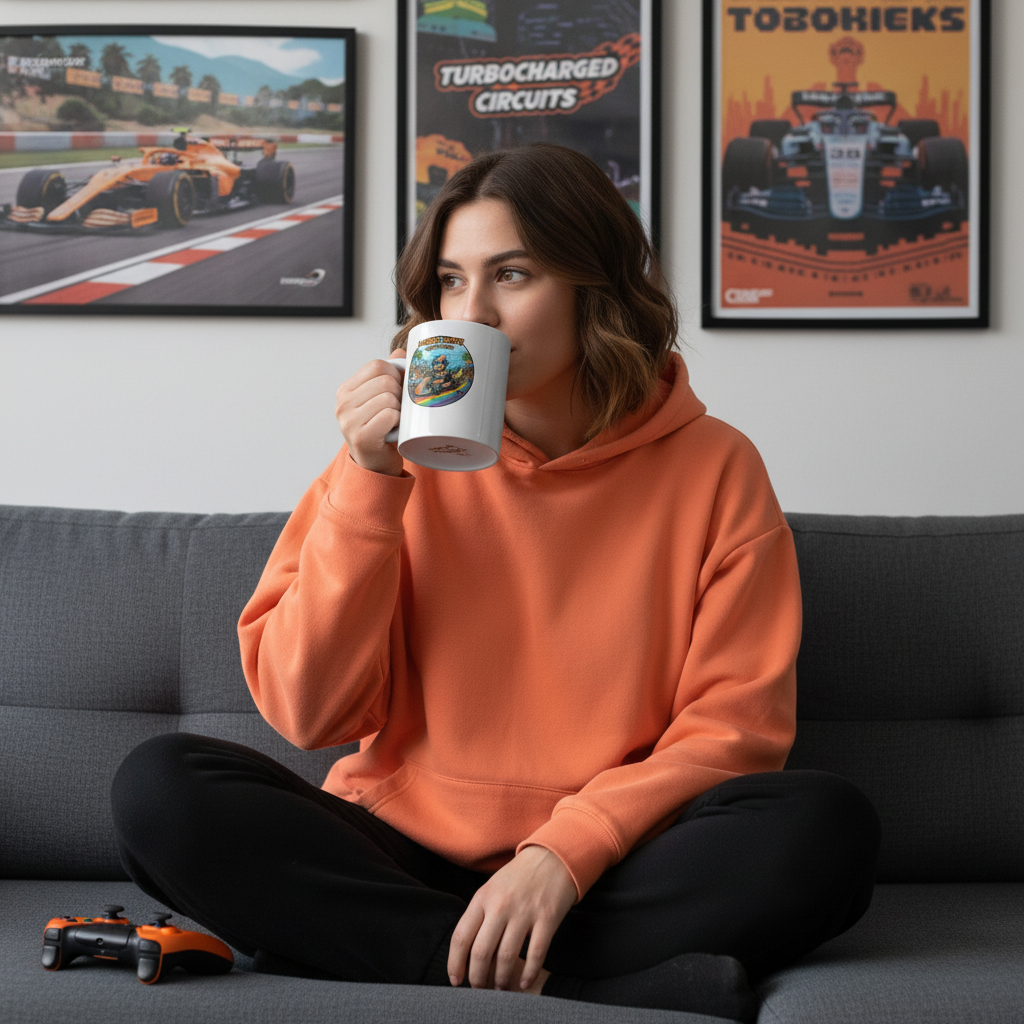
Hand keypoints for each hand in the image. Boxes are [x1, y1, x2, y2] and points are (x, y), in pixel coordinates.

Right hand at [334, 350, 405, 475]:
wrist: (377, 464)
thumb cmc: (382, 429)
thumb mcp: (382, 399)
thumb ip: (389, 374)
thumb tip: (401, 352)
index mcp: (346, 390)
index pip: (377, 365)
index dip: (395, 375)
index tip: (398, 390)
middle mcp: (343, 404)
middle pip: (385, 381)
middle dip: (400, 394)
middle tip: (398, 410)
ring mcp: (349, 421)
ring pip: (389, 398)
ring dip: (400, 410)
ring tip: (394, 421)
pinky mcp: (361, 437)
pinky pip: (390, 415)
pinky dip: (398, 422)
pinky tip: (393, 430)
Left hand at [447, 845, 575, 991]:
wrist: (552, 856)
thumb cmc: (518, 876)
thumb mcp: (491, 887)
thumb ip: (479, 914)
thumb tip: (467, 951)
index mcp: (483, 897)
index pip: (461, 937)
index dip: (455, 964)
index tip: (456, 980)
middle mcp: (501, 905)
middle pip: (481, 952)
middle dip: (477, 978)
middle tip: (479, 988)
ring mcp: (525, 912)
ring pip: (506, 957)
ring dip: (501, 979)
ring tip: (500, 988)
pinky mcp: (547, 918)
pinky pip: (536, 953)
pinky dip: (529, 973)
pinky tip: (523, 982)